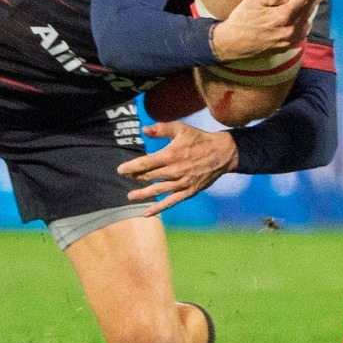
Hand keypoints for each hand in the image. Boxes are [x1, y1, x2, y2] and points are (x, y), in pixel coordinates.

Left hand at [117, 121, 238, 215]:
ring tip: (130, 197)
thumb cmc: (199, 139)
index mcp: (170, 155)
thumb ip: (161, 129)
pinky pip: (170, 202)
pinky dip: (158, 208)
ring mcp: (181, 183)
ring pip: (157, 191)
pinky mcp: (188, 191)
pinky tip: (147, 213)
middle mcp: (174, 171)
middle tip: (126, 178)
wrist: (221, 153)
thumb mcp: (180, 129)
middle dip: (135, 178)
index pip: (145, 163)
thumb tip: (143, 130)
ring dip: (143, 194)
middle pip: (149, 177)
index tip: (120, 170)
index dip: (131, 167)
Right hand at [208, 0, 316, 62]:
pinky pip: (300, 35)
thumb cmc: (241, 20)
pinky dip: (302, 26)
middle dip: (308, 1)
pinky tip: (298, 21)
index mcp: (283, 16)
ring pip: (306, 24)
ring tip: (303, 6)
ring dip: (306, 14)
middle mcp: (289, 30)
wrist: (232, 43)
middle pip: (307, 12)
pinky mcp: (284, 48)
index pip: (303, 0)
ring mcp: (288, 41)